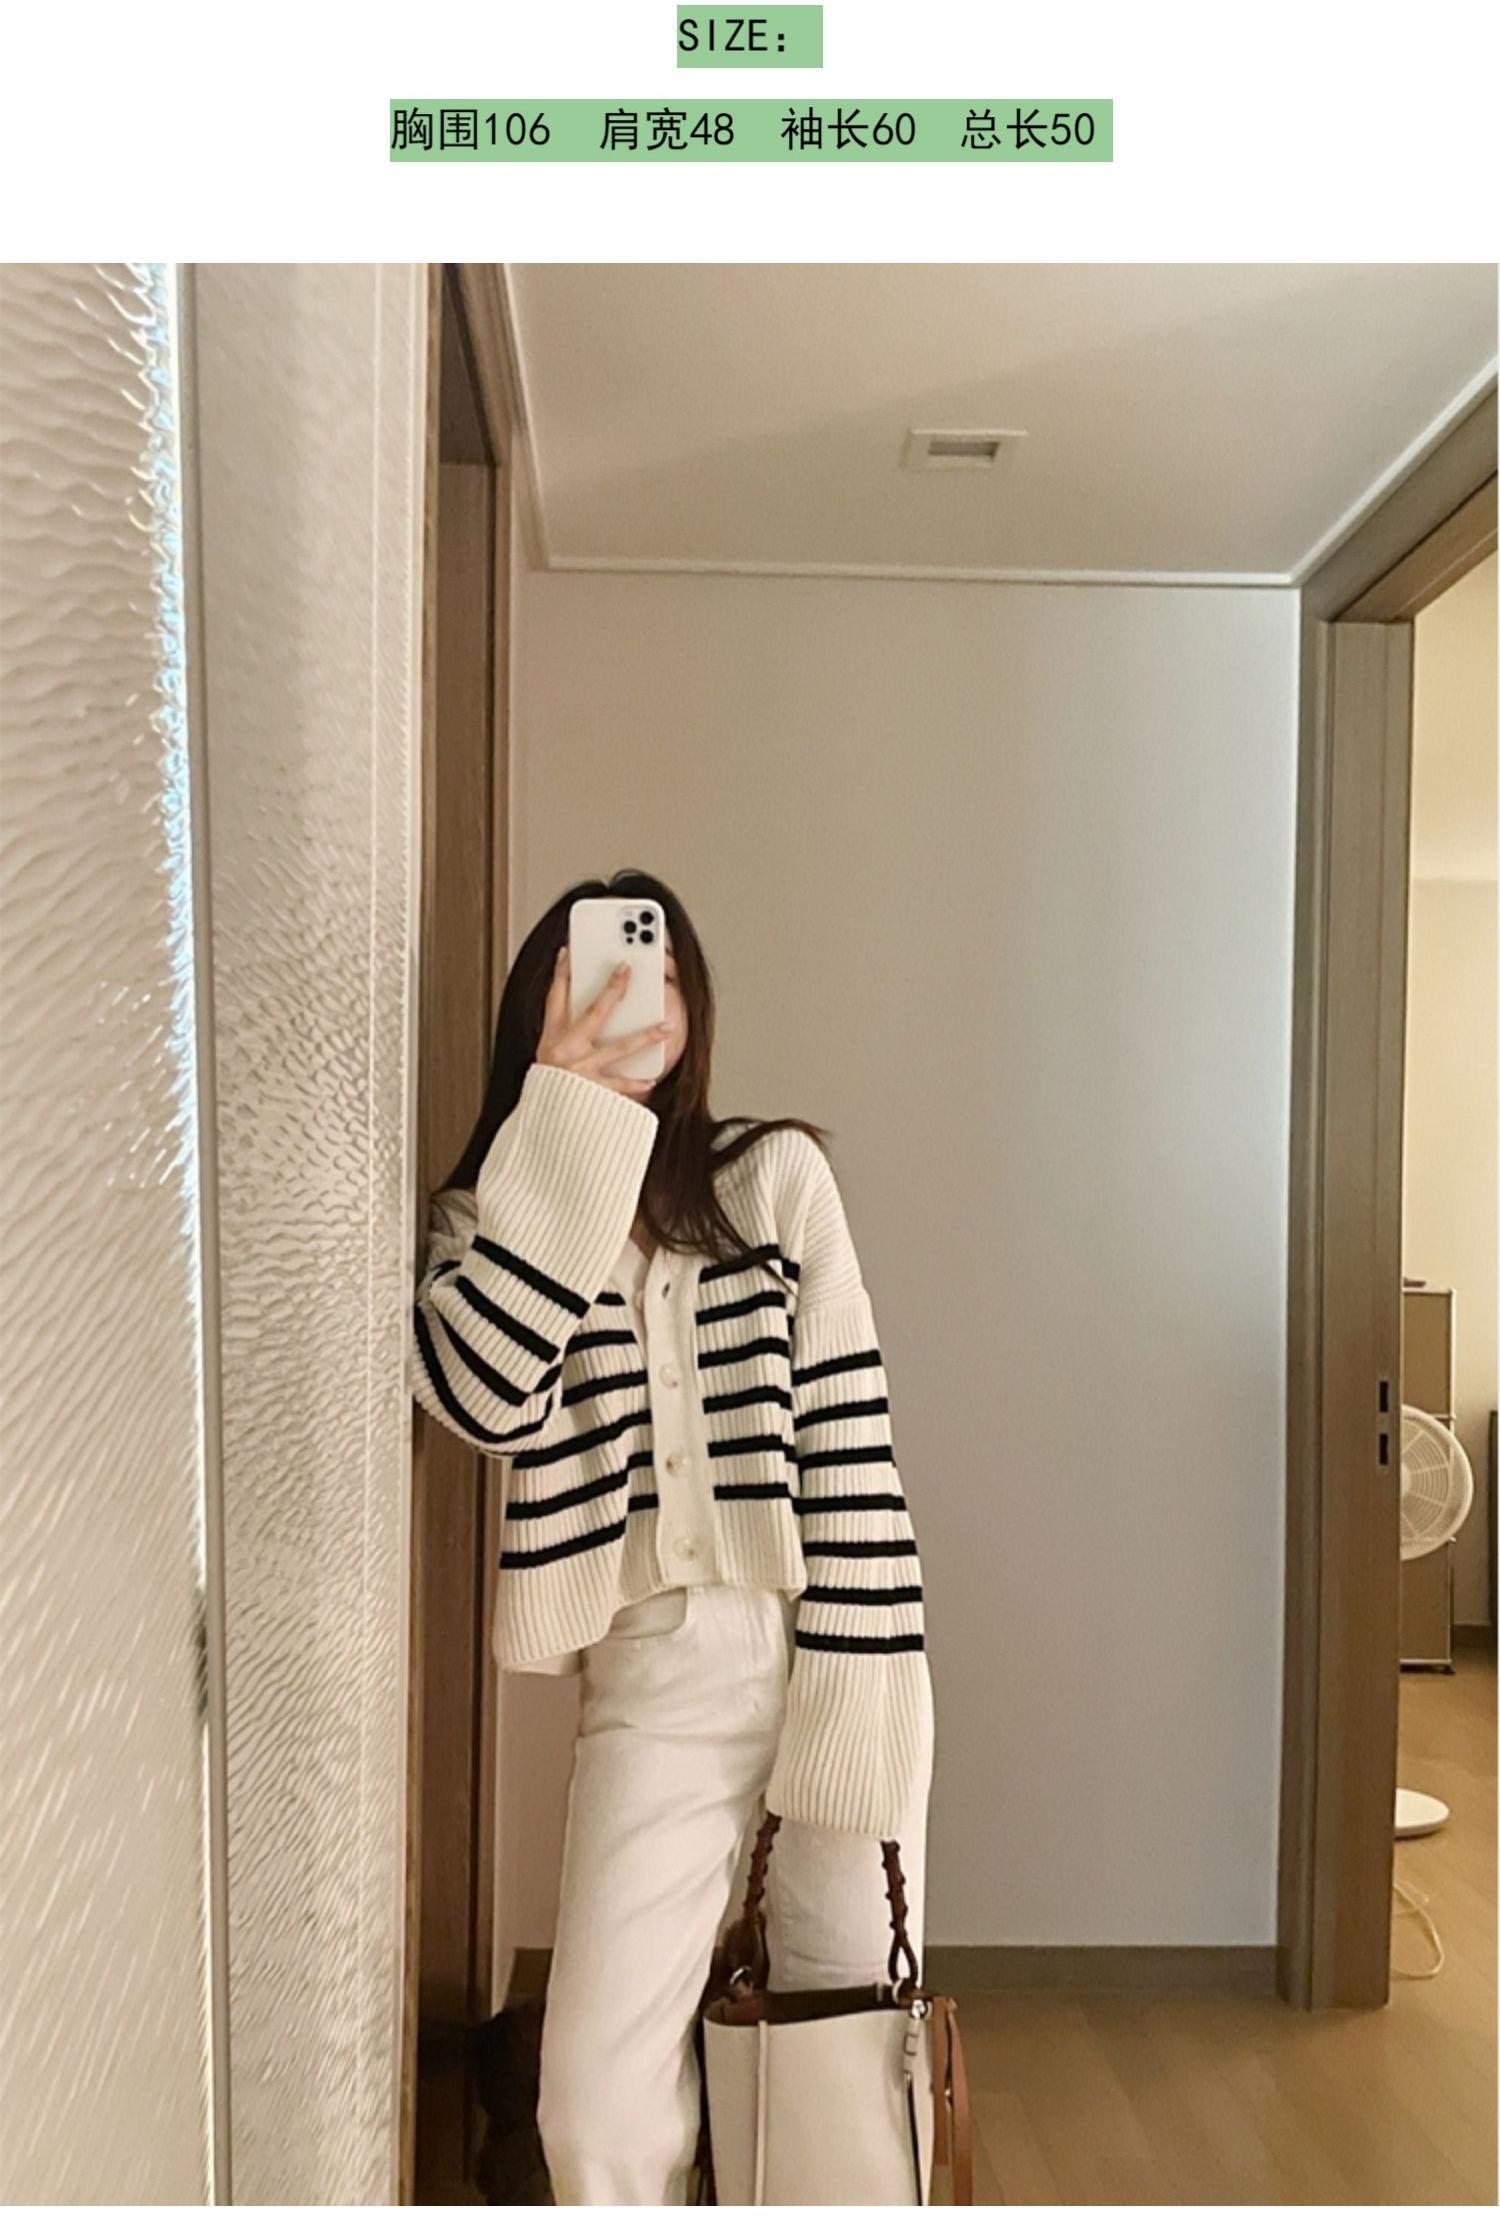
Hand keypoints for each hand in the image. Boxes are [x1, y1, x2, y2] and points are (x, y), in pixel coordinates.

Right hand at [535, 947, 668, 1100]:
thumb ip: (562, 1027)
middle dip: (612, 990)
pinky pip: (619, 1085)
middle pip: (593, 1013)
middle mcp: (565, 1051)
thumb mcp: (546, 1053)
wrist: (543, 1122)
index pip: (554, 997)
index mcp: (550, 1038)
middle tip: (628, 970)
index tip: (570, 951)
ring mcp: (580, 1070)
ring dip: (645, 1037)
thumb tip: (579, 998)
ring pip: (618, 1048)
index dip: (562, 972)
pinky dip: (636, 1084)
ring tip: (667, 1027)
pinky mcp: (592, 1090)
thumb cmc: (547, 1087)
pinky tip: (652, 1079)